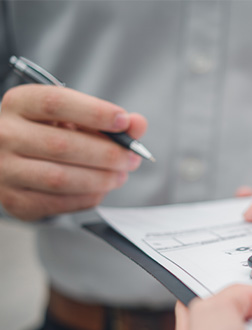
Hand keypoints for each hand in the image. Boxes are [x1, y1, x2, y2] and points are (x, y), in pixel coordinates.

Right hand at [0, 84, 146, 220]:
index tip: (123, 121)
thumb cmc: (48, 132)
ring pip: (60, 178)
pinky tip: (101, 189)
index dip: (94, 112)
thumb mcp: (73, 117)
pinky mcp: (15, 201)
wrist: (12, 159)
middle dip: (107, 154)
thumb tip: (137, 124)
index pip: (55, 103)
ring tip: (120, 175)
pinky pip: (58, 203)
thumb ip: (106, 118)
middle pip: (62, 145)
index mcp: (19, 103)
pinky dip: (88, 197)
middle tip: (131, 158)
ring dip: (100, 179)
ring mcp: (5, 170)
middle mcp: (5, 134)